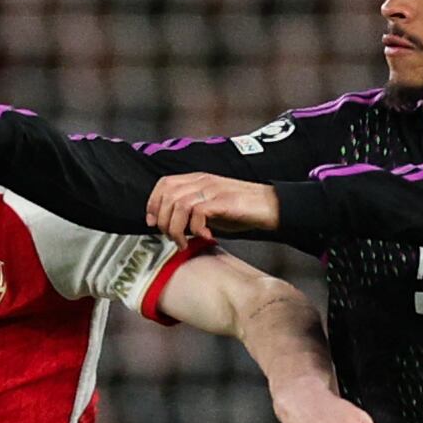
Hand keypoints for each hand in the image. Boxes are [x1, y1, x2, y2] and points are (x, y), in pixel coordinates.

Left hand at [145, 174, 279, 242]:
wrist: (270, 206)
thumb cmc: (241, 211)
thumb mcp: (211, 210)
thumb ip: (191, 214)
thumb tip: (172, 228)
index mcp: (197, 180)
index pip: (164, 184)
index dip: (153, 203)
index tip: (152, 223)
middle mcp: (202, 181)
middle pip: (167, 196)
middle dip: (163, 221)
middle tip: (173, 238)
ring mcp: (212, 189)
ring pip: (178, 205)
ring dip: (176, 229)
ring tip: (184, 242)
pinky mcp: (222, 201)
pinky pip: (197, 213)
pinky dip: (195, 229)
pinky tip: (205, 237)